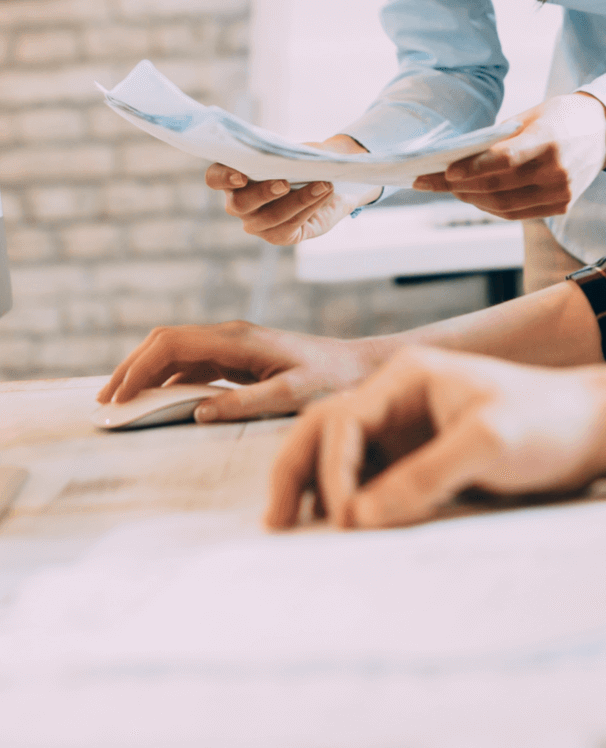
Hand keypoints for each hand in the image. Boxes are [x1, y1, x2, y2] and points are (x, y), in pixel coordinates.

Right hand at [96, 320, 388, 419]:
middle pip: (165, 341)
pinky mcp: (238, 359)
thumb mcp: (292, 394)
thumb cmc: (331, 380)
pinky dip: (166, 379)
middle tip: (105, 401)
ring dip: (145, 373)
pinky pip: (191, 365)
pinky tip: (154, 400)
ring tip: (120, 403)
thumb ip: (245, 402)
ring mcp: (233, 346)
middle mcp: (230, 336)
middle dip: (132, 367)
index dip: (139, 368)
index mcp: (238, 339)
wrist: (358, 367)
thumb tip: (197, 411)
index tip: (117, 397)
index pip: (173, 343)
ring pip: (175, 352)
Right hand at [207, 134, 375, 245]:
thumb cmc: (300, 162)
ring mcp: (255, 223)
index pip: (215, 178)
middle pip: (240, 203)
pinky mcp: (276, 235)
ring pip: (271, 216)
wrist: (323, 182)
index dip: (223, 177)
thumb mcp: (294, 152)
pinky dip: (310, 207)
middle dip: (263, 192)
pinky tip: (325, 194)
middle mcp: (238, 203)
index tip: (241, 175)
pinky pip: (289, 226)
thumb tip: (300, 155)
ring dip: (299, 199)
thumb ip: (289, 153)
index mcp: (233, 176)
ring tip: (323, 185)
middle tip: (285, 183)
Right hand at [265, 344, 605, 530]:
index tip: (346, 520)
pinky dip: (347, 502)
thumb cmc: (547, 420)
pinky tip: (344, 532)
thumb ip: (424, 476)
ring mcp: (407, 429)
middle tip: (278, 523)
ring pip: (339, 454)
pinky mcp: (420, 458)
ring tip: (297, 531)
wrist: (593, 428)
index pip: (343, 419)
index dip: (333, 471)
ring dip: (314, 487)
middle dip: (296, 472)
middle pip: (324, 429)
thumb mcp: (489, 443)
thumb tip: (360, 517)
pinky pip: (369, 479)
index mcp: (408, 376)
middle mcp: (398, 398)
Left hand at [412, 93, 605, 219]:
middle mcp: (558, 171)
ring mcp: (562, 192)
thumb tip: (459, 156)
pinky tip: (475, 197)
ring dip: (472, 200)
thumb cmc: (562, 116)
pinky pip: (519, 213)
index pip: (505, 160)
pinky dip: (493, 207)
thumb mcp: (532, 115)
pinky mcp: (563, 206)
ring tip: (450, 190)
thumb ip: (500, 136)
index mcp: (550, 140)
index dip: (473, 168)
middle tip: (431, 182)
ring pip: (505, 206)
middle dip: (459, 187)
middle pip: (499, 187)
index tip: (445, 171)